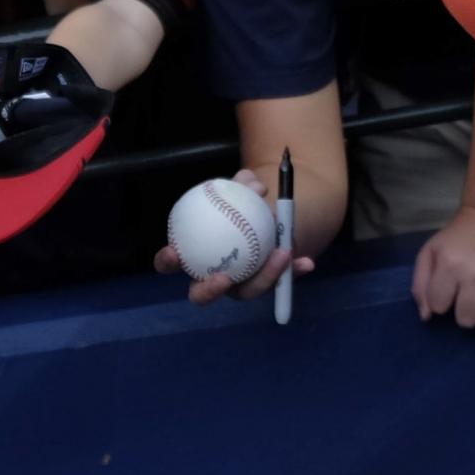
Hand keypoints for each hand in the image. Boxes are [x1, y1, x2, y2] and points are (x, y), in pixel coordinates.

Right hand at [151, 168, 310, 307]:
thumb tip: (249, 179)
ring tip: (282, 255)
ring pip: (246, 292)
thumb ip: (242, 185)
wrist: (267, 217)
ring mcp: (238, 287)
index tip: (174, 252)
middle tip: (223, 278)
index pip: (170, 264)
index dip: (167, 261)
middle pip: (201, 294)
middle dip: (207, 291)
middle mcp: (210, 277)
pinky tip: (307, 262)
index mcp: (192, 256)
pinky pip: (278, 282)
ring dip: (264, 277)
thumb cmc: (240, 205)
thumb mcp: (242, 192)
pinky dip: (292, 270)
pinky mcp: (263, 287)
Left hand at [411, 206, 474, 327]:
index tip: (449, 294)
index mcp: (449, 266)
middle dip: (466, 314)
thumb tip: (427, 317)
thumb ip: (421, 284)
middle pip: (467, 320)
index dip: (442, 303)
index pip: (439, 307)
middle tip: (471, 300)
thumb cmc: (460, 237)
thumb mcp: (431, 252)